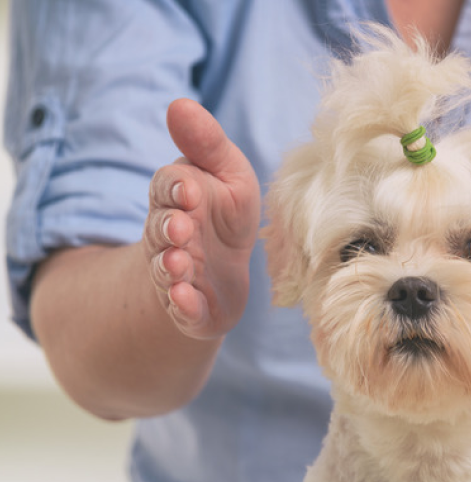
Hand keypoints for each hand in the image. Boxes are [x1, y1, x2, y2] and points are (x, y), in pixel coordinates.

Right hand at [143, 99, 260, 339]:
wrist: (223, 274)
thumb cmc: (226, 216)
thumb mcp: (228, 175)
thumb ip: (208, 144)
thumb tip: (179, 104)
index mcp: (178, 199)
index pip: (168, 188)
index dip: (176, 188)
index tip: (189, 187)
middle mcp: (169, 237)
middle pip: (161, 230)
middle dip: (169, 228)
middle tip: (182, 227)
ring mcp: (177, 274)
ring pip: (167, 269)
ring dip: (172, 266)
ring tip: (181, 263)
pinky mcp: (190, 308)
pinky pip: (181, 308)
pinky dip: (182, 305)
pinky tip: (185, 299)